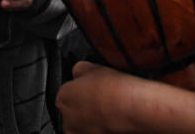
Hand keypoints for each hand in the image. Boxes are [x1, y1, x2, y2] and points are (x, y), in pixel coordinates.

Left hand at [57, 61, 194, 133]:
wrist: (131, 108)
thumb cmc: (113, 89)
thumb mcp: (92, 67)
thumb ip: (79, 70)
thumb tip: (78, 71)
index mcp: (62, 98)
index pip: (67, 94)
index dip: (81, 91)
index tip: (92, 90)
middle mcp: (67, 120)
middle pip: (74, 112)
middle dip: (85, 107)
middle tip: (102, 100)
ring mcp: (80, 133)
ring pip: (84, 125)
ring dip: (93, 120)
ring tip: (111, 110)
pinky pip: (96, 132)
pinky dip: (103, 128)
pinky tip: (114, 121)